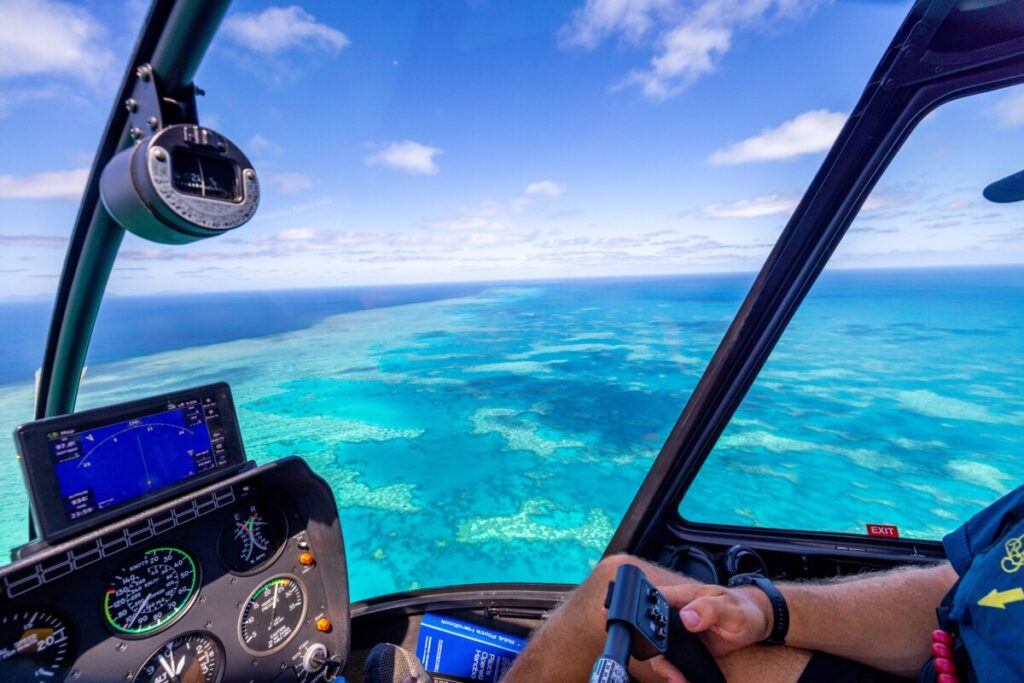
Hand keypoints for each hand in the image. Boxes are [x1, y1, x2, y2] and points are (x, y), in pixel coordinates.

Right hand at [646, 583, 771, 682]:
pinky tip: (683, 680)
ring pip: (658, 650)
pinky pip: (672, 660)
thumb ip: (709, 610)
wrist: (755, 623)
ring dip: (665, 666)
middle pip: (649, 630)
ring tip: (677, 679)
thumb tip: (687, 617)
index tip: (655, 638)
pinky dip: (675, 672)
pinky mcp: (684, 647)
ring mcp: (678, 631)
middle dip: (654, 651)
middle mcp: (675, 613)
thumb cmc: (743, 608)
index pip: (651, 601)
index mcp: (681, 596)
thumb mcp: (730, 608)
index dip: (644, 617)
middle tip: (670, 669)